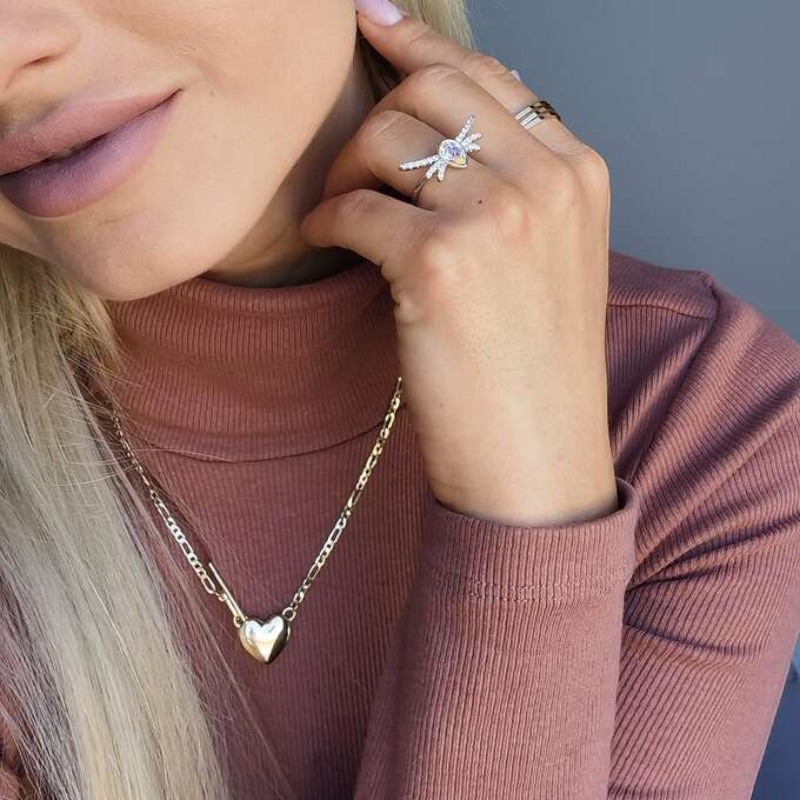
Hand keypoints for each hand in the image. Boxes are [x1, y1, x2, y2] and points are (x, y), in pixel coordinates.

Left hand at [299, 7, 618, 525]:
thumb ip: (512, 184)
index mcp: (579, 174)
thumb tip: (438, 126)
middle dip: (374, 119)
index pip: (489, 77)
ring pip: (386, 138)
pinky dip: (326, 217)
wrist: (537, 462)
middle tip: (350, 169)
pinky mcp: (442, 264)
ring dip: (344, 170)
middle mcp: (547, 181)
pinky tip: (324, 239)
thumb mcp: (547, 262)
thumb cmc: (531, 370)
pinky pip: (355, 204)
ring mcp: (498, 218)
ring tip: (338, 214)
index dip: (422, 45)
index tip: (371, 21)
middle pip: (430, 93)